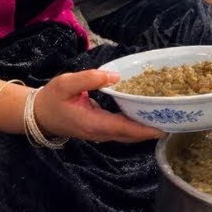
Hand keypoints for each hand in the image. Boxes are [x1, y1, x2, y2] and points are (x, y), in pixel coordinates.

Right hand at [32, 70, 163, 142]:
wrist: (37, 114)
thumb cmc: (51, 99)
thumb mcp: (66, 83)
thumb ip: (90, 79)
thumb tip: (115, 77)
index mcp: (93, 124)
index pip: (125, 129)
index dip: (145, 129)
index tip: (164, 128)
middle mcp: (99, 133)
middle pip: (130, 135)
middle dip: (151, 129)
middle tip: (174, 120)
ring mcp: (100, 134)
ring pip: (127, 135)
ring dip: (145, 128)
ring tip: (165, 116)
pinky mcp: (100, 129)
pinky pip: (122, 130)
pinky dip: (135, 125)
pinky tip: (145, 113)